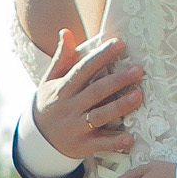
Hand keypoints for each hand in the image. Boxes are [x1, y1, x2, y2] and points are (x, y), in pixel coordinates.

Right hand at [34, 23, 143, 162]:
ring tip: (138, 96)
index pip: (83, 69)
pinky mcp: (82, 146)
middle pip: (95, 92)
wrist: (38, 140)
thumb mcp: (50, 81)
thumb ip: (61, 58)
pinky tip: (130, 138)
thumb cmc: (50, 104)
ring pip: (99, 116)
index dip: (101, 56)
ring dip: (119, 107)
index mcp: (63, 89)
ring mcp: (75, 128)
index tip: (119, 44)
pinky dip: (114, 142)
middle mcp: (69, 108)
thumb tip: (66, 31)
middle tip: (138, 70)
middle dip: (117, 80)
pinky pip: (100, 144)